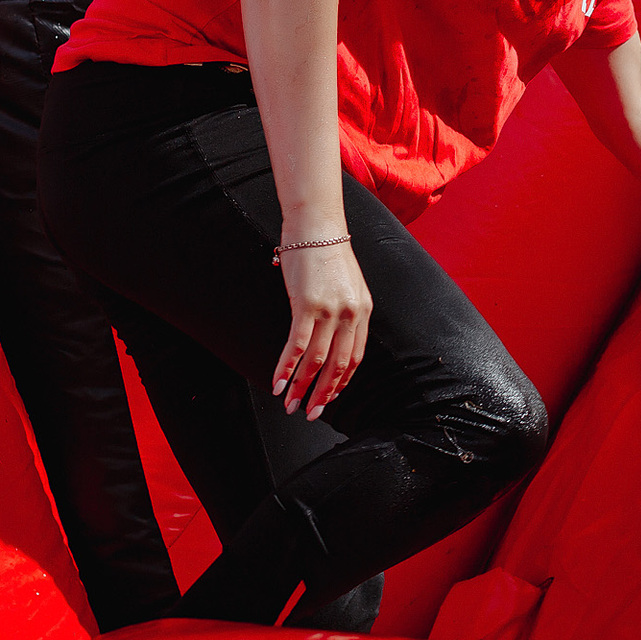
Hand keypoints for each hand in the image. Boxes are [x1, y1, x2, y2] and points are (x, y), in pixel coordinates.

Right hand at [272, 234, 371, 420]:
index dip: (341, 381)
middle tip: (311, 414)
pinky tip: (278, 382)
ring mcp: (329, 310)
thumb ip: (344, 310)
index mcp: (362, 311)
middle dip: (323, 394)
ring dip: (301, 387)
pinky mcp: (306, 305)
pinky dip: (287, 367)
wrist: (316, 226)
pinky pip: (297, 345)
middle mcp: (350, 314)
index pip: (355, 357)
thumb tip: (331, 334)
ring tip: (290, 404)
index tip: (329, 397)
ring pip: (316, 360)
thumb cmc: (326, 252)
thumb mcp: (346, 284)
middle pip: (338, 365)